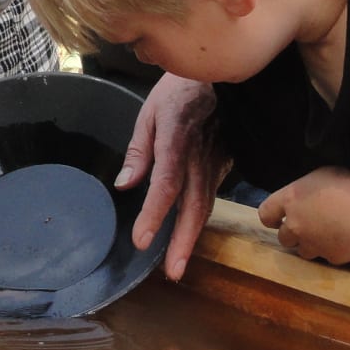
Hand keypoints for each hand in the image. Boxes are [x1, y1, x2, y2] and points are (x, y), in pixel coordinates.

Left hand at [117, 74, 227, 279]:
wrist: (224, 78)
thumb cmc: (180, 91)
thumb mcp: (150, 112)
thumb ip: (138, 150)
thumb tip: (125, 184)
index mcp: (177, 139)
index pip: (166, 183)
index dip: (154, 213)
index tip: (141, 239)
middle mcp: (200, 156)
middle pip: (193, 204)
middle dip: (181, 240)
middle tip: (171, 271)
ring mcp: (216, 163)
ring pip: (205, 206)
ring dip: (191, 239)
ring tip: (177, 266)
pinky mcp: (224, 166)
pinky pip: (210, 198)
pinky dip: (199, 223)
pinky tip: (187, 240)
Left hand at [258, 166, 349, 267]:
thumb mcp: (322, 175)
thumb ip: (306, 190)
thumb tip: (306, 196)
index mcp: (291, 200)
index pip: (266, 213)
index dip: (272, 217)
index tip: (279, 218)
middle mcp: (295, 226)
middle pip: (283, 237)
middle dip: (293, 233)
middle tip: (310, 225)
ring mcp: (312, 245)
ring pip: (303, 251)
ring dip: (310, 244)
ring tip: (328, 234)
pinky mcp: (330, 258)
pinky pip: (327, 256)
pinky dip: (333, 249)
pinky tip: (346, 240)